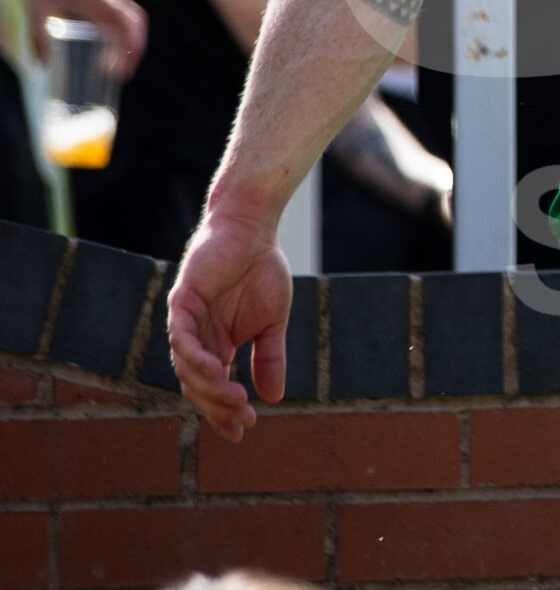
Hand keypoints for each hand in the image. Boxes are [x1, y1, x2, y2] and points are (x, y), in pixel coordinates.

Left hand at [19, 0, 147, 78]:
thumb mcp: (36, 10)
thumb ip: (38, 38)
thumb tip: (42, 64)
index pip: (121, 22)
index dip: (126, 46)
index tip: (119, 68)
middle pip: (135, 21)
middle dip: (136, 48)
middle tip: (126, 71)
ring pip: (134, 16)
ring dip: (134, 39)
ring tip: (124, 62)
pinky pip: (126, 12)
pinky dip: (127, 30)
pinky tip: (116, 45)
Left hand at [167, 211, 293, 440]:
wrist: (254, 230)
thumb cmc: (262, 270)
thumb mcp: (273, 321)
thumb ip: (270, 357)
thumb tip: (276, 397)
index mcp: (217, 345)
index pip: (213, 388)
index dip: (224, 412)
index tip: (245, 431)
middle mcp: (197, 339)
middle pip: (197, 385)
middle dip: (218, 406)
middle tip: (243, 418)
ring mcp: (186, 322)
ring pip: (186, 367)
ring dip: (209, 386)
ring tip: (236, 398)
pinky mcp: (181, 302)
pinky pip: (181, 337)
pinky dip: (194, 357)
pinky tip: (215, 369)